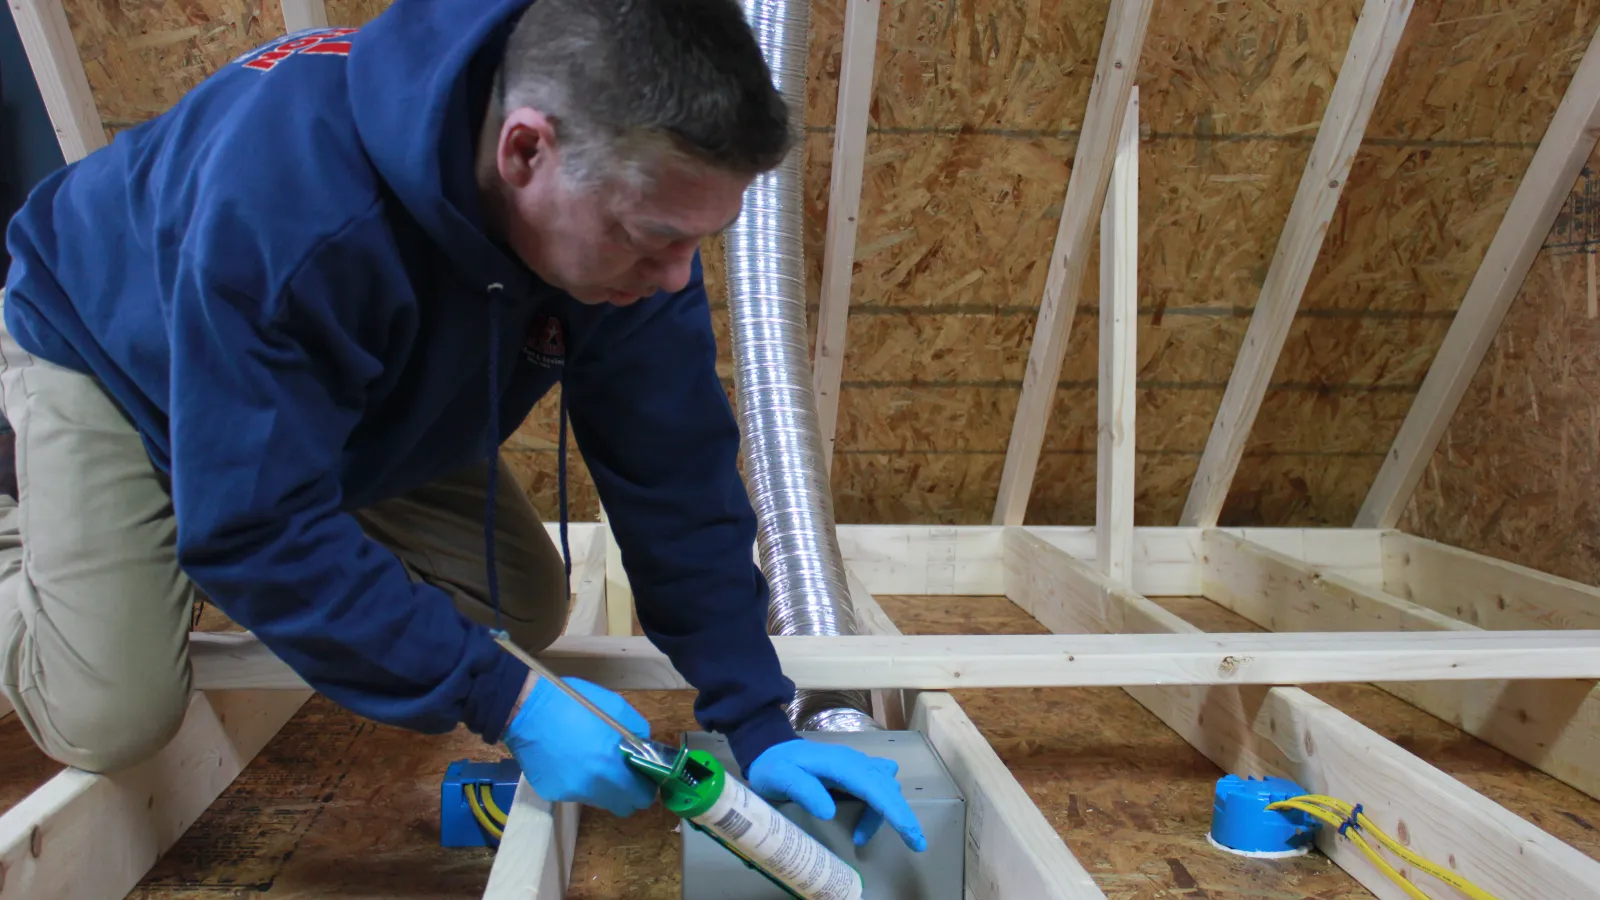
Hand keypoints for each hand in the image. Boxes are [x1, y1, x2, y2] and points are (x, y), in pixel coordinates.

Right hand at [502, 674, 657, 816]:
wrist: (525, 707)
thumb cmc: (574, 702)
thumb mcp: (616, 708)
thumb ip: (637, 732)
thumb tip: (644, 749)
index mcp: (609, 766)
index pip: (640, 798)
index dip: (645, 788)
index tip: (642, 778)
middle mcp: (590, 787)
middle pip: (621, 807)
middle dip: (626, 793)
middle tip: (621, 773)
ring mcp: (568, 793)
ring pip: (597, 799)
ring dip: (601, 786)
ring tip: (589, 759)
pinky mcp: (551, 793)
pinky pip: (574, 792)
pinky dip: (577, 780)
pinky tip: (568, 759)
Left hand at [746, 739, 926, 850]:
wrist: (769, 748)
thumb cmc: (773, 766)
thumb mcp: (779, 778)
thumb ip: (803, 791)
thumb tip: (830, 812)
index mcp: (840, 764)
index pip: (875, 788)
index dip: (895, 811)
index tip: (910, 834)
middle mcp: (853, 761)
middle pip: (887, 788)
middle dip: (902, 816)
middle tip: (913, 845)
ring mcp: (855, 764)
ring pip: (885, 786)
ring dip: (885, 812)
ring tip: (859, 836)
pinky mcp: (854, 770)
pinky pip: (878, 784)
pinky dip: (880, 803)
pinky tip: (866, 819)